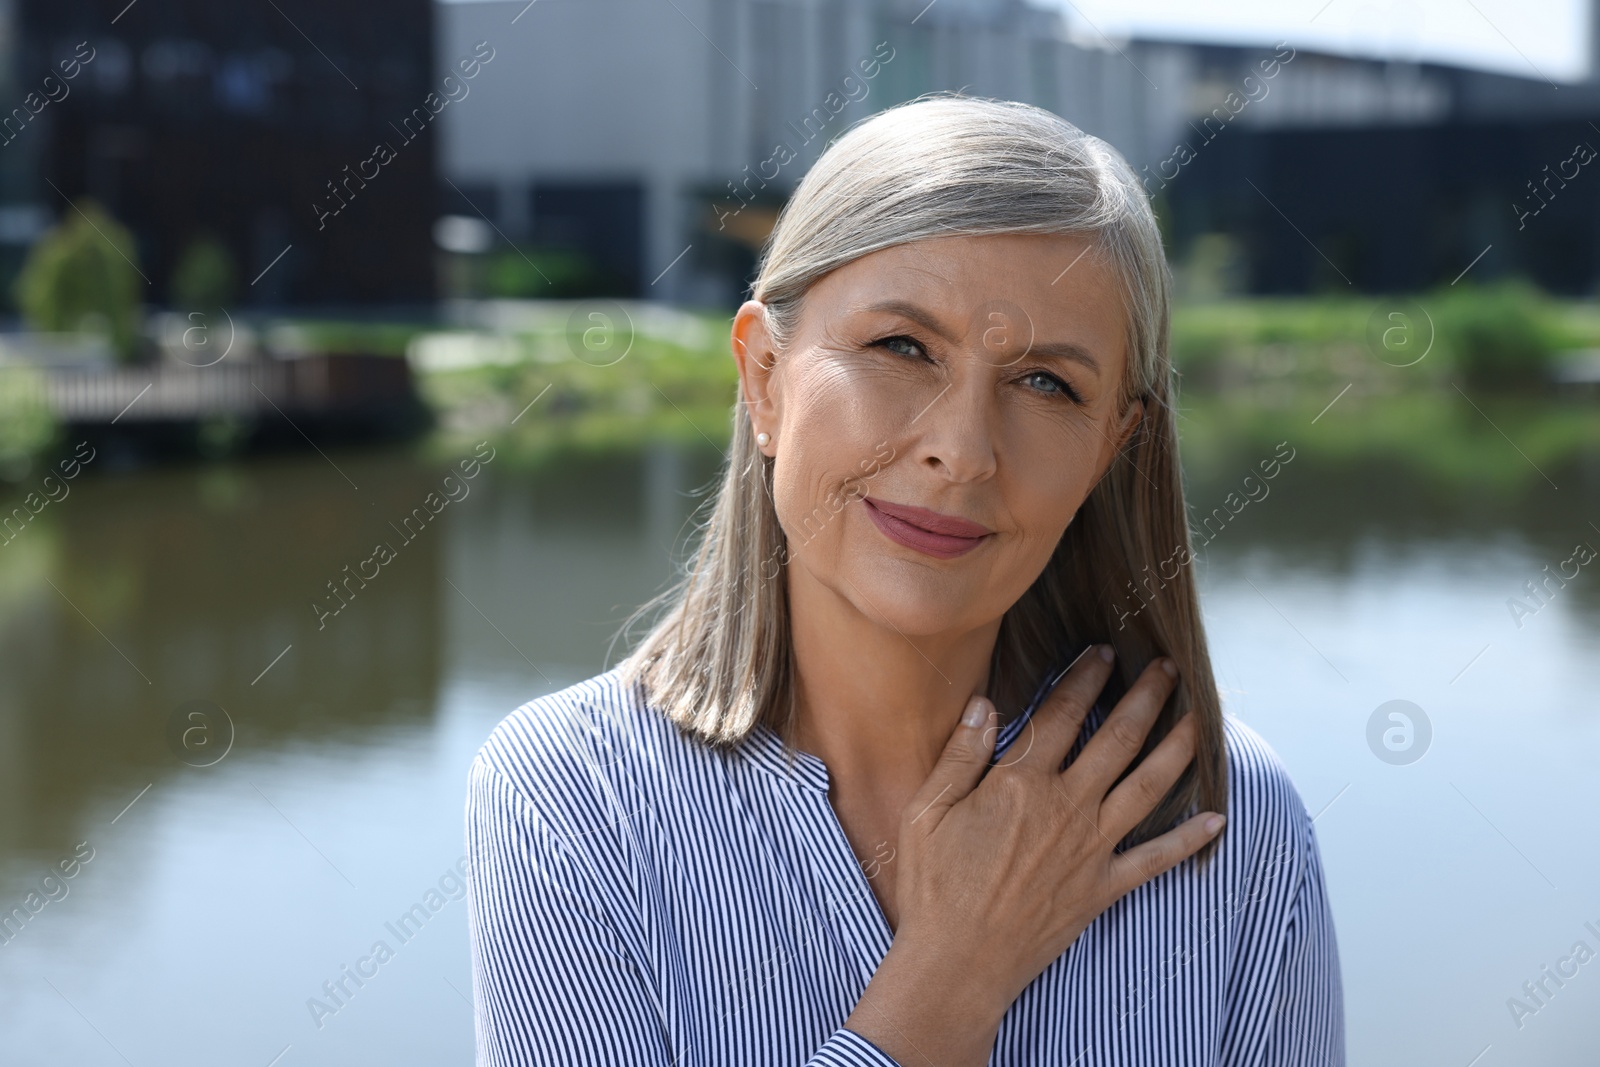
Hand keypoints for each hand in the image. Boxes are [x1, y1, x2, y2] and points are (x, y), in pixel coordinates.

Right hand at [845, 645, 1222, 1064]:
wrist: (957, 964)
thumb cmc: (934, 886)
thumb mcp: (926, 811)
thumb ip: (960, 754)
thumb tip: (984, 703)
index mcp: (1021, 782)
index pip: (1062, 712)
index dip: (1085, 677)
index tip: (1103, 652)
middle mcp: (1067, 807)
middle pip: (1118, 738)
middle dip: (1146, 697)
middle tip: (1168, 669)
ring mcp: (1091, 848)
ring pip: (1149, 786)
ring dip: (1178, 748)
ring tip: (1199, 719)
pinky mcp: (1103, 887)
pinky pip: (1157, 859)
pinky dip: (1191, 839)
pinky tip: (1217, 819)